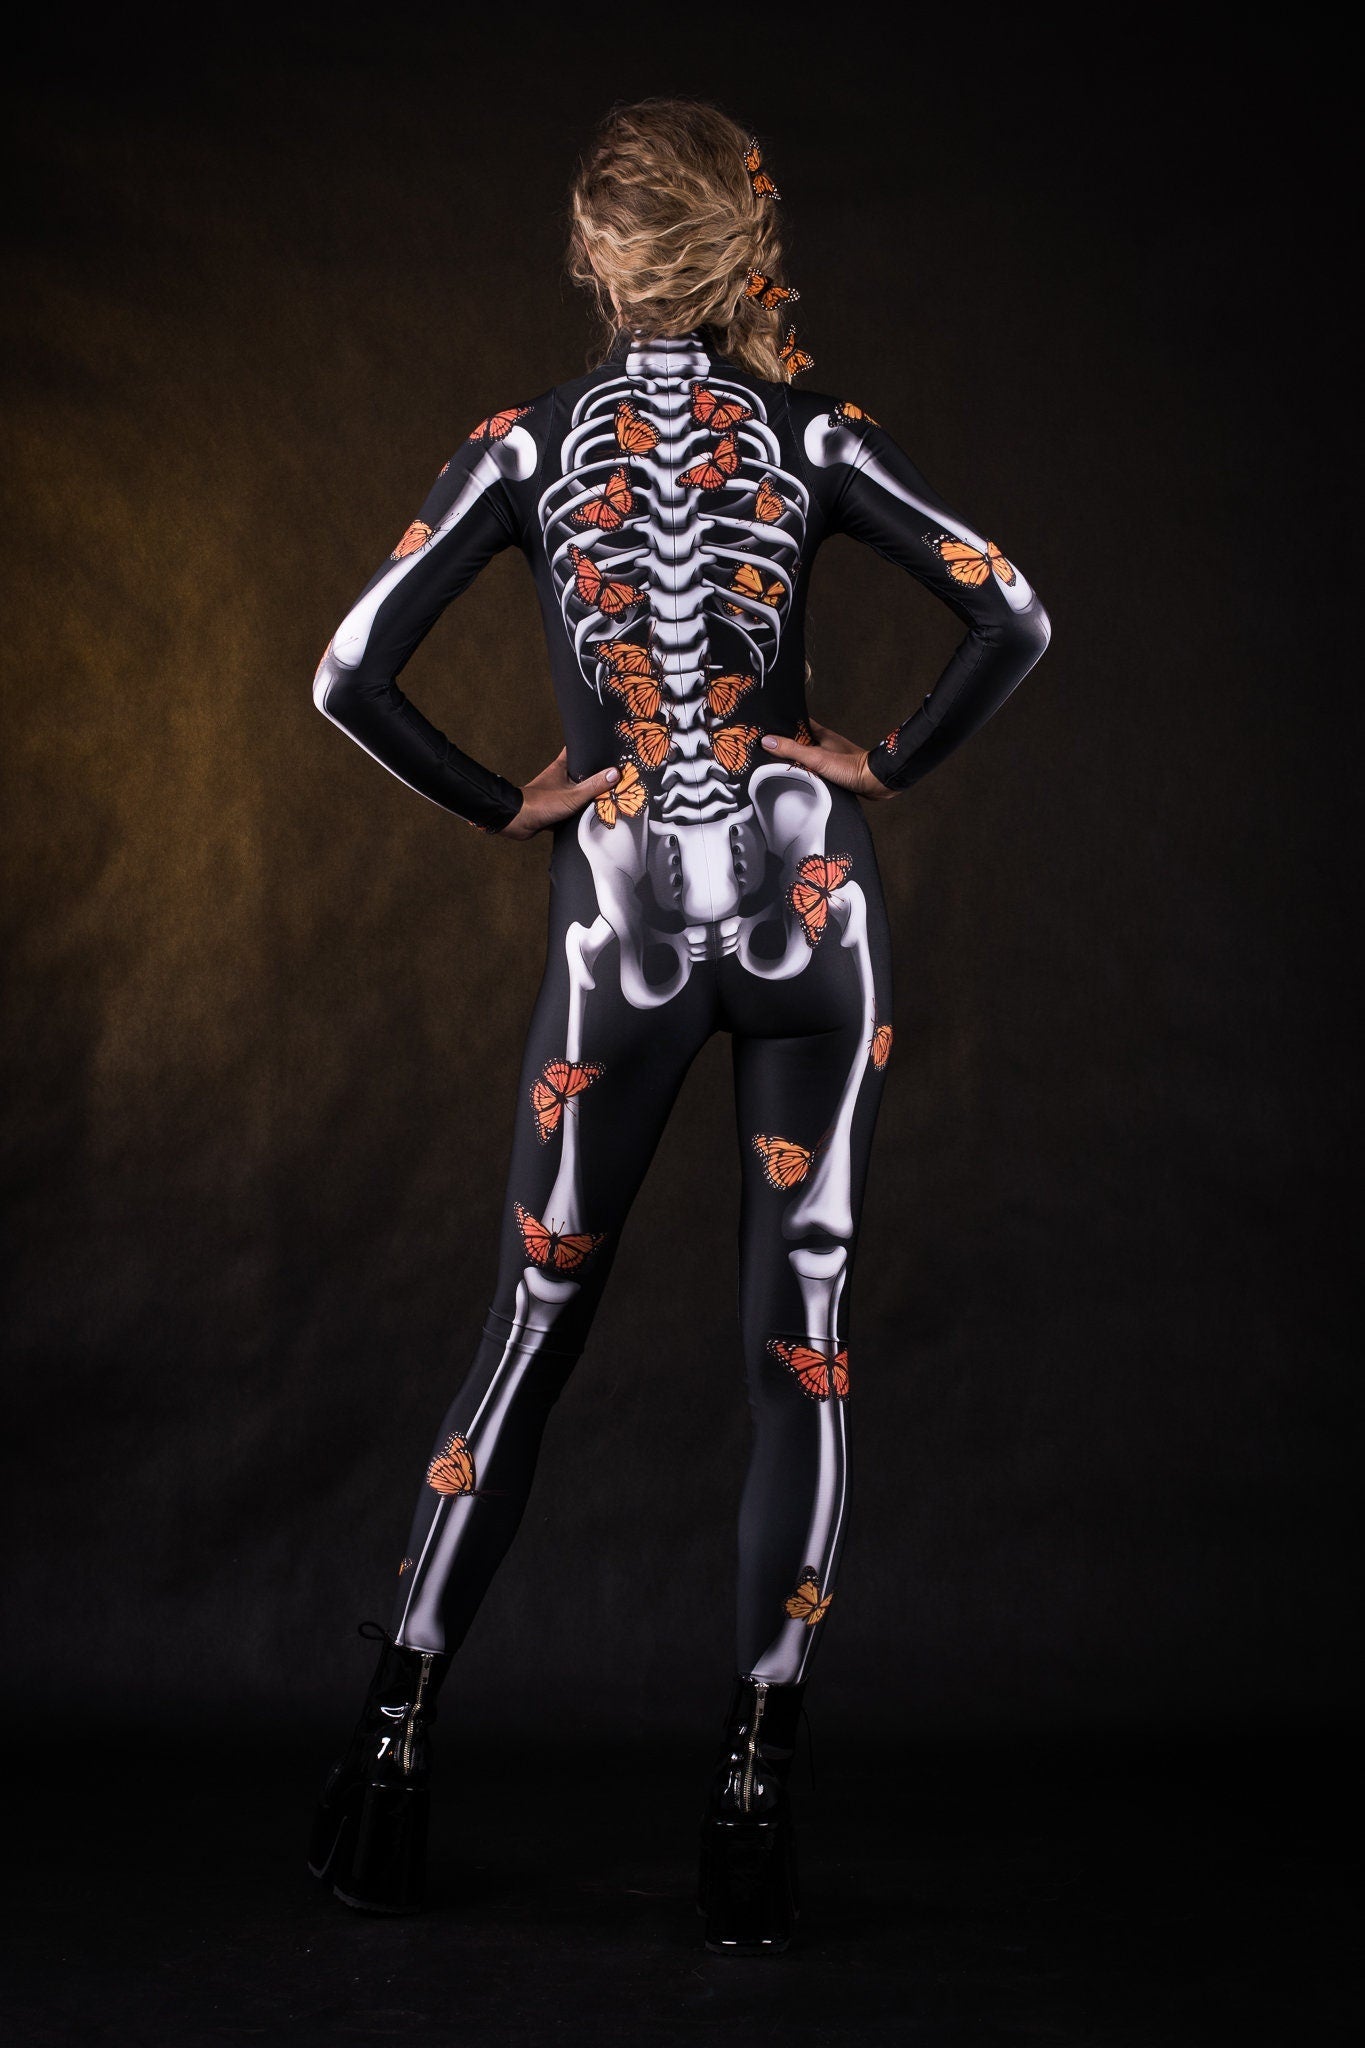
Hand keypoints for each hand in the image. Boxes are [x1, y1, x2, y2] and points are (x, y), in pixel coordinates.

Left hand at [492, 748, 623, 840]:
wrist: (518, 821)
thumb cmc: (540, 803)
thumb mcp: (573, 795)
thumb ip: (594, 785)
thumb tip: (615, 773)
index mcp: (561, 766)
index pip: (576, 748)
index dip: (589, 746)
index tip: (603, 744)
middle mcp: (558, 777)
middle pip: (580, 771)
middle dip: (594, 774)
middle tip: (612, 773)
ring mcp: (556, 792)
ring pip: (577, 789)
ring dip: (588, 794)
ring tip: (607, 793)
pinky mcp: (554, 807)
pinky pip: (572, 806)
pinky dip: (581, 809)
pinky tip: (592, 813)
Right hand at [759, 717, 898, 799]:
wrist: (875, 782)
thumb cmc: (852, 767)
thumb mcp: (816, 757)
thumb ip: (792, 749)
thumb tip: (767, 741)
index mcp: (821, 734)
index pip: (798, 723)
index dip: (783, 724)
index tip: (768, 727)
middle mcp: (825, 743)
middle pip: (800, 741)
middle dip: (786, 745)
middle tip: (768, 749)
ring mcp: (830, 757)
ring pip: (807, 756)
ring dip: (797, 760)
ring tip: (779, 765)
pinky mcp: (835, 771)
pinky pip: (815, 769)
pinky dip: (807, 773)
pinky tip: (799, 780)